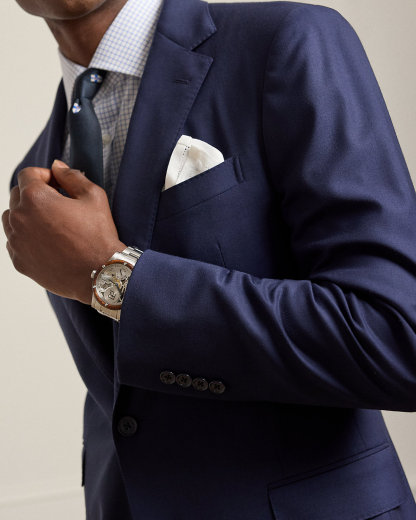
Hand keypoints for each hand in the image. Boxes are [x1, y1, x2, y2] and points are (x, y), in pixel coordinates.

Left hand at [2, 160, 125, 304]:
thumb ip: (71, 176)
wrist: (100, 273)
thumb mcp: (93, 196)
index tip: (58, 185)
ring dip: (27, 216)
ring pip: (11, 219)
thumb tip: (57, 166)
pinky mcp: (19, 261)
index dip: (45, 176)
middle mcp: (19, 218)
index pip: (27, 174)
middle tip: (58, 205)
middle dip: (35, 195)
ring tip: (51, 225)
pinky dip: (27, 238)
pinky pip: (15, 242)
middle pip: (17, 195)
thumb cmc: (98, 236)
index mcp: (35, 198)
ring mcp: (16, 241)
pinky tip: (49, 243)